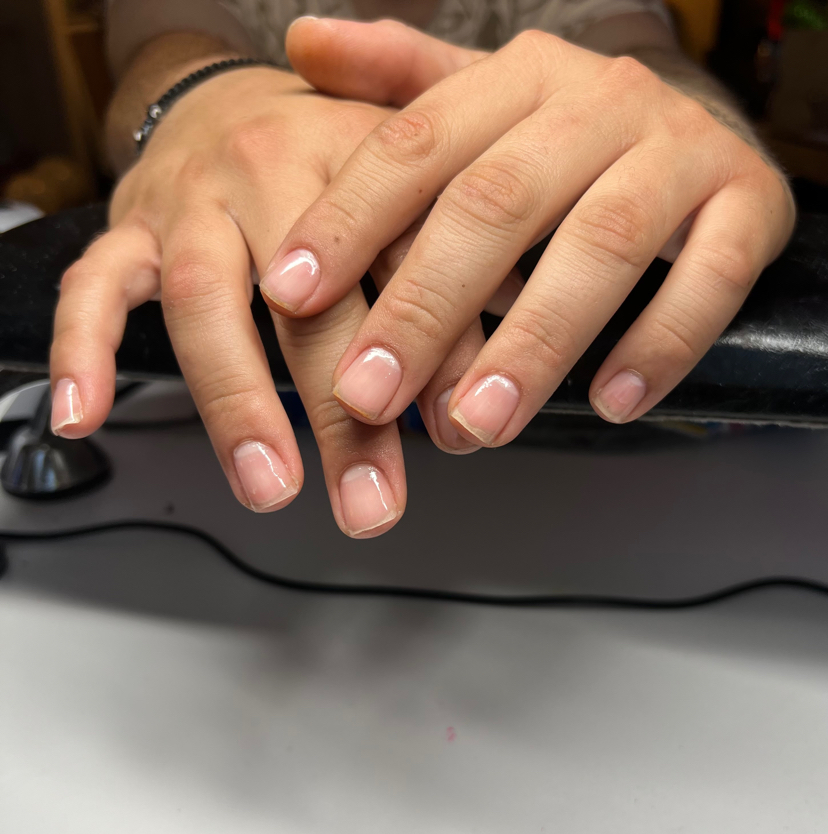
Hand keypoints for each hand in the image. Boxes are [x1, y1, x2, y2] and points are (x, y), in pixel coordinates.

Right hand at [51, 64, 432, 535]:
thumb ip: (456, 276)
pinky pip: (95, 287)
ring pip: (208, 301)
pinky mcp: (132, 227)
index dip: (435, 354)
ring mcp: (195, 203)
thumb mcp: (411, 194)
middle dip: (344, 415)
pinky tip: (86, 413)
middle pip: (312, 302)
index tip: (454, 433)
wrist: (233, 95)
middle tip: (369, 497)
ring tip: (268, 486)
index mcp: (362, 164)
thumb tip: (496, 378)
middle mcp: (274, 173)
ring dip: (237, 405)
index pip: (406, 265)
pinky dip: (84, 351)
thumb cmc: (332, 161)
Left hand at [271, 20, 795, 445]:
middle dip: (426, 307)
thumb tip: (302, 41)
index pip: (418, 143)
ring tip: (475, 425)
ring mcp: (683, 151)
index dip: (350, 218)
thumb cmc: (568, 142)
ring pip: (601, 246)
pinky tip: (609, 402)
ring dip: (532, 345)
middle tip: (368, 396)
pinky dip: (660, 343)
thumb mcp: (485, 106)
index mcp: (520, 76)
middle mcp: (601, 101)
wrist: (706, 133)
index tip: (290, 293)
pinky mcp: (749, 206)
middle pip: (499, 203)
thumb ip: (400, 89)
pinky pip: (711, 278)